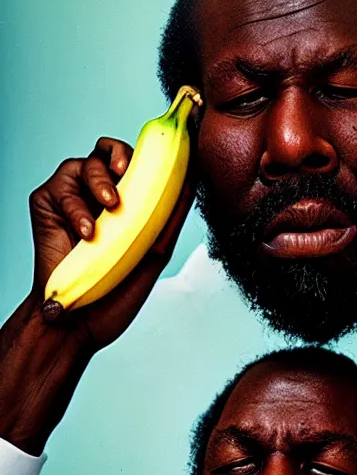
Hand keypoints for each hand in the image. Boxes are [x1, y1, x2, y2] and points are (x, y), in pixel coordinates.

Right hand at [29, 134, 195, 350]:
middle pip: (109, 152)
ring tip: (111, 207)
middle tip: (126, 171)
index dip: (146, 155)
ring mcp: (71, 198)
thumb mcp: (154, 252)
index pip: (136, 162)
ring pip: (86, 164)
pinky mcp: (46, 204)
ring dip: (100, 181)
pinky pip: (62, 189)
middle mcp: (97, 194)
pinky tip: (88, 232)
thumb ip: (170, 217)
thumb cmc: (116, 291)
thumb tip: (191, 184)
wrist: (82, 323)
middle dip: (120, 156)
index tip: (160, 158)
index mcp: (126, 201)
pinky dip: (77, 208)